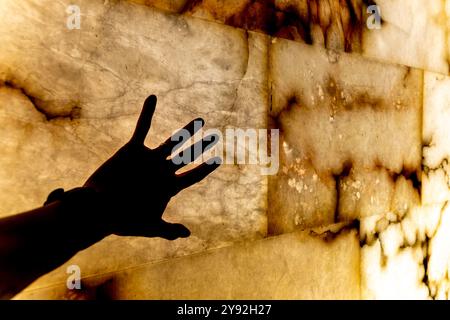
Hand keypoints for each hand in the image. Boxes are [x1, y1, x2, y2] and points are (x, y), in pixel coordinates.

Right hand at [83, 95, 220, 239]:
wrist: (98, 210)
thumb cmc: (123, 221)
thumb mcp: (148, 227)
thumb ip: (166, 230)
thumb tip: (187, 234)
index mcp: (170, 187)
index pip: (193, 176)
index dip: (206, 168)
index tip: (219, 159)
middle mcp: (163, 170)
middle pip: (188, 155)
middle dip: (202, 145)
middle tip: (216, 135)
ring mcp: (149, 159)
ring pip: (172, 141)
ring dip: (186, 130)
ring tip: (200, 120)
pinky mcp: (132, 149)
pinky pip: (142, 128)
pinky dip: (148, 113)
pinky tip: (153, 98)